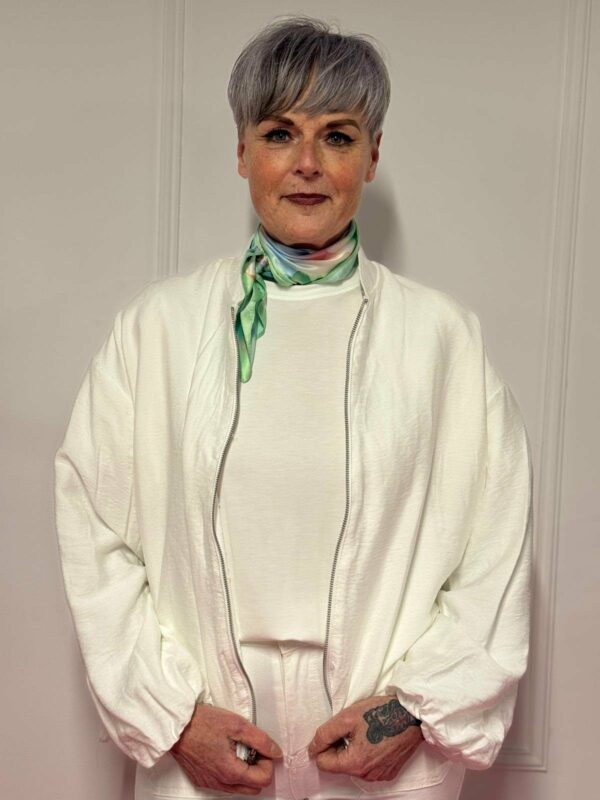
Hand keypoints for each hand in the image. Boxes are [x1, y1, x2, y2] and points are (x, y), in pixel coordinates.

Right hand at [170, 703, 282, 794]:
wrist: (176, 725)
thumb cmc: (202, 722)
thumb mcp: (237, 724)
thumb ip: (260, 740)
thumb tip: (275, 751)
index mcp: (230, 771)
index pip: (263, 779)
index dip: (268, 762)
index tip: (262, 749)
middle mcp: (219, 782)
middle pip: (253, 788)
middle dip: (258, 769)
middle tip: (252, 750)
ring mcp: (209, 783)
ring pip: (238, 788)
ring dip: (245, 772)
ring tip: (238, 750)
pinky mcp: (201, 779)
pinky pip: (223, 784)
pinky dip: (230, 773)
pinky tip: (225, 754)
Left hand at [308, 695, 422, 782]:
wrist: (411, 714)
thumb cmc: (381, 712)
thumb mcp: (346, 717)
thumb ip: (325, 734)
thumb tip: (313, 748)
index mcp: (355, 763)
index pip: (323, 763)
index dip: (323, 745)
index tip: (334, 732)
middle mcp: (367, 775)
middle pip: (338, 765)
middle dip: (340, 747)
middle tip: (352, 728)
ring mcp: (379, 775)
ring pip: (353, 766)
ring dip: (353, 750)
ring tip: (366, 732)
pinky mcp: (388, 772)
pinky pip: (368, 767)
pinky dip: (367, 754)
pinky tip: (375, 739)